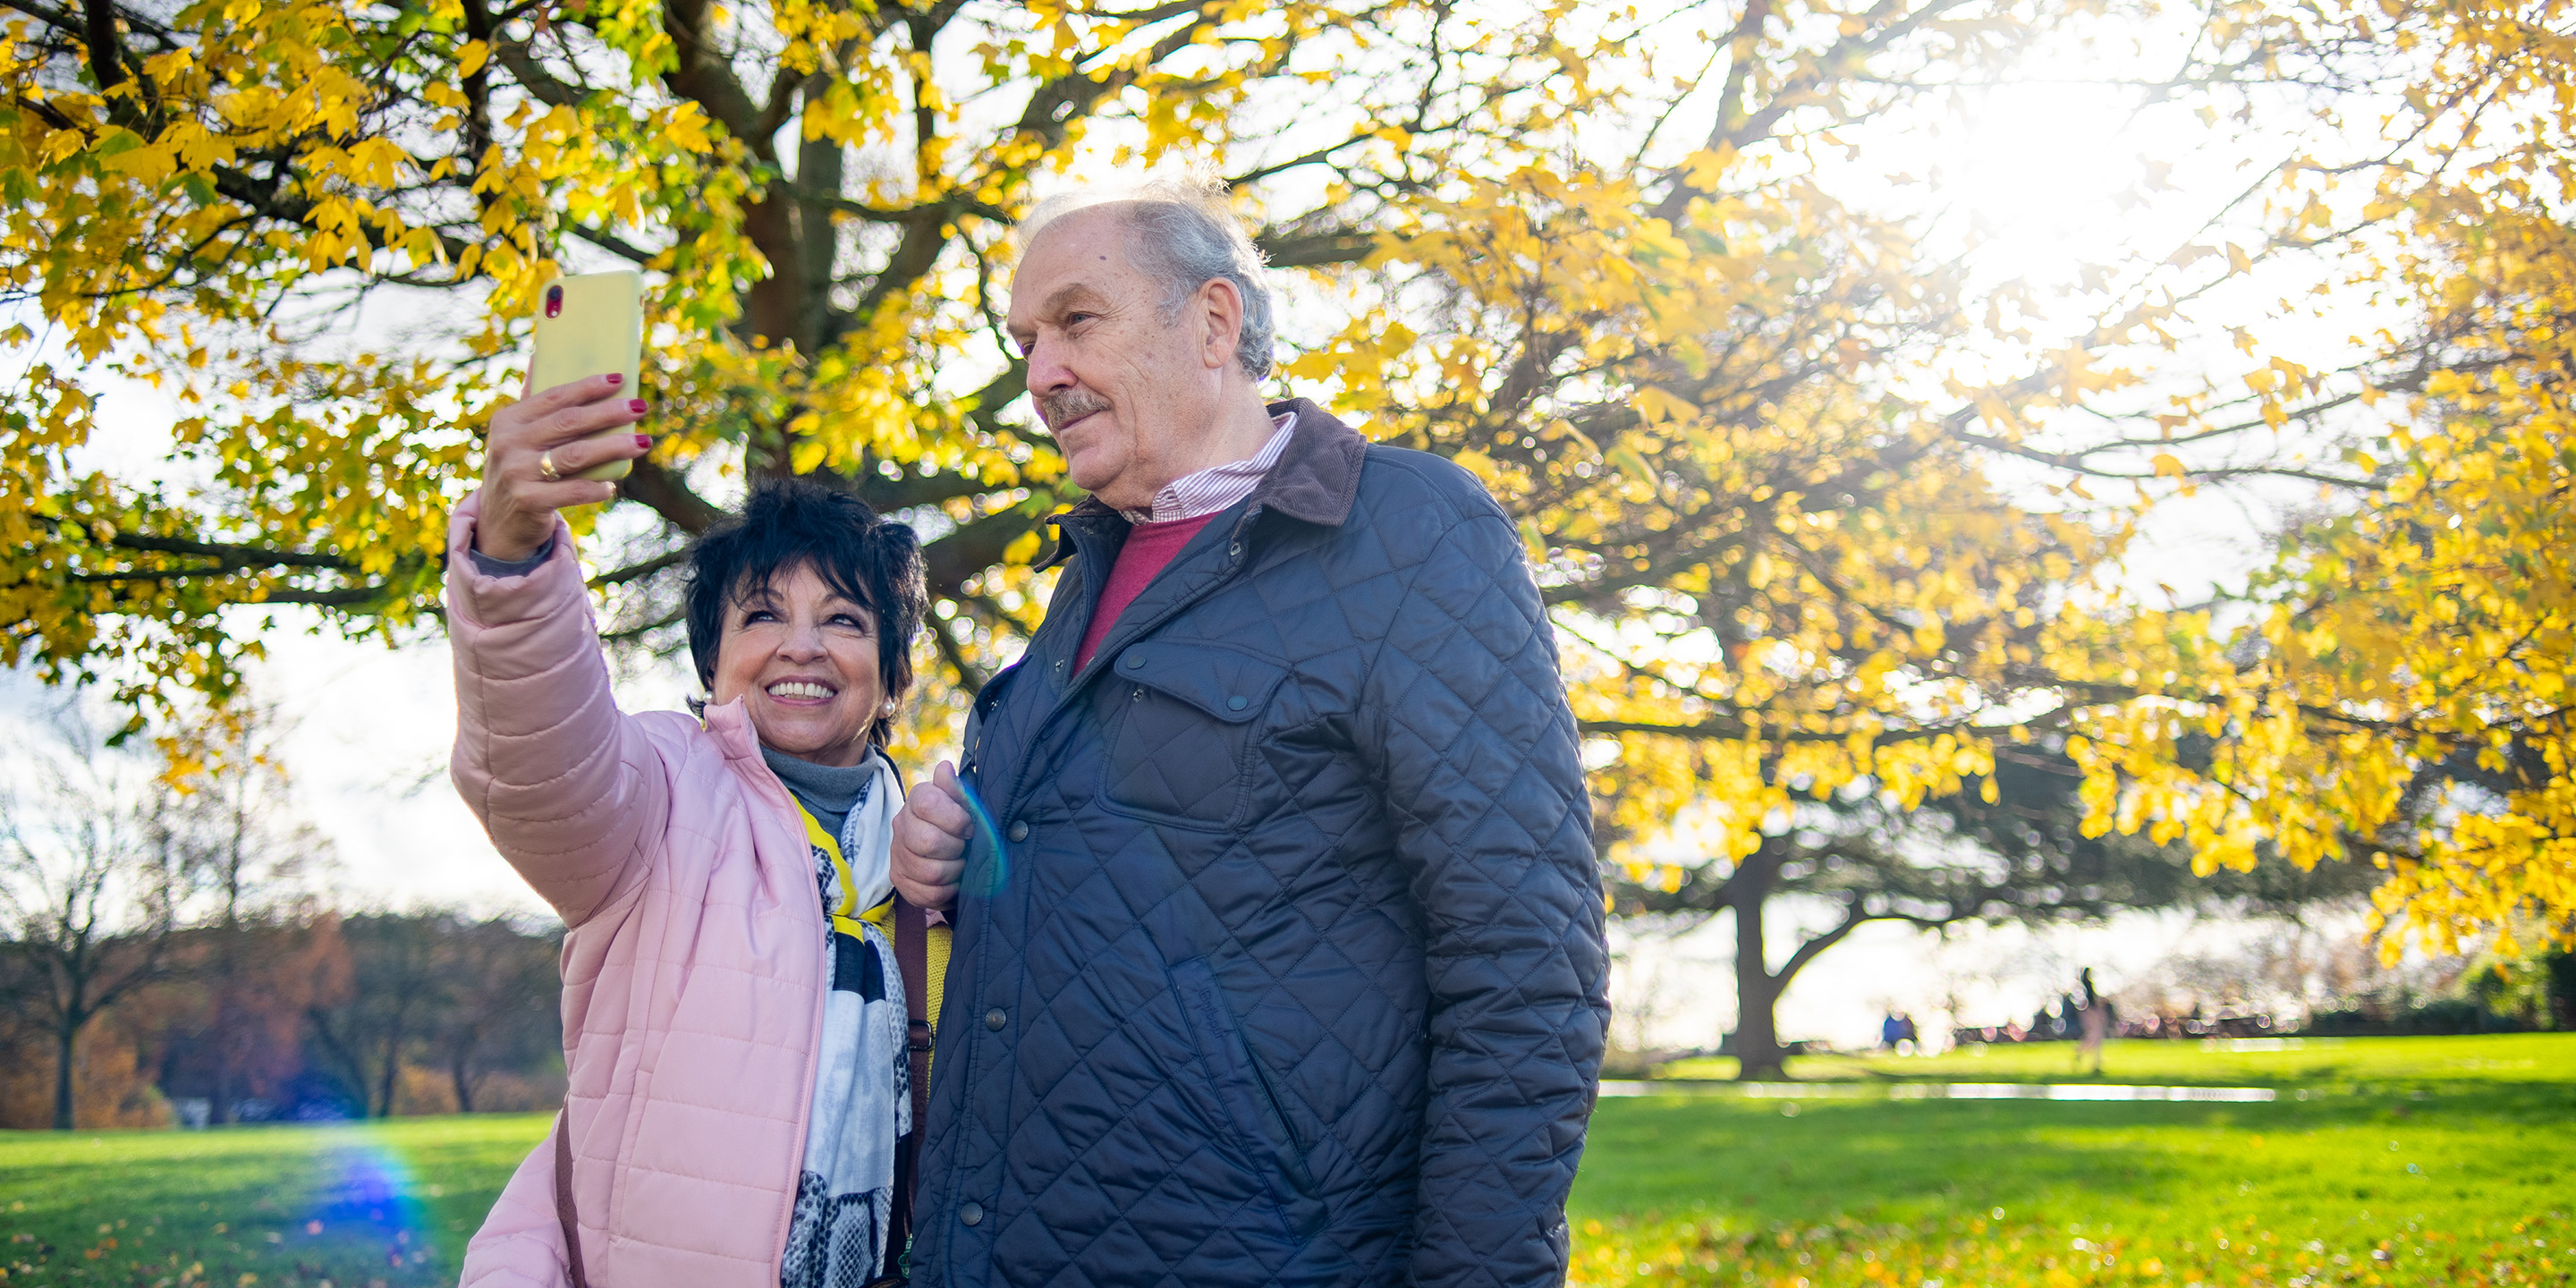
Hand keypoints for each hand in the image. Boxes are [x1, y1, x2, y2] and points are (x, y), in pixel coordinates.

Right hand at [473, 373, 653, 561]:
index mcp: (508, 420)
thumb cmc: (520, 469)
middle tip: (640, 407)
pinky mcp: (527, 501)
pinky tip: (613, 485)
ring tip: (643, 442)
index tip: (619, 378)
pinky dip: (595, 488)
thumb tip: (541, 355)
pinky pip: (572, 491)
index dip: (587, 386)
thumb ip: (532, 402)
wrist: (498, 522)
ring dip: (613, 447)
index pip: (553, 397)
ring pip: (575, 455)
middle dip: (608, 413)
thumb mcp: (517, 436)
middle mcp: (508, 444)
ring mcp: (516, 473)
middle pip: (568, 422)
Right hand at [892, 761, 972, 909]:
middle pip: (928, 842)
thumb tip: (945, 768)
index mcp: (918, 799)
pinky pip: (927, 895)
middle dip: (956, 848)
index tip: (969, 827)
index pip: (929, 804)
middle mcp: (901, 824)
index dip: (956, 819)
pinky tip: (952, 881)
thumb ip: (956, 787)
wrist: (951, 846)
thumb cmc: (961, 820)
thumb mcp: (965, 801)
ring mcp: (897, 853)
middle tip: (964, 848)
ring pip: (929, 872)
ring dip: (954, 871)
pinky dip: (947, 891)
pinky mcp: (899, 880)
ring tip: (960, 864)